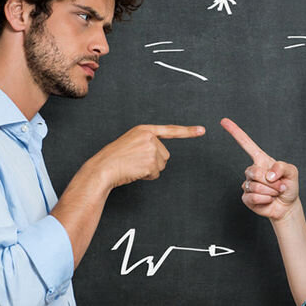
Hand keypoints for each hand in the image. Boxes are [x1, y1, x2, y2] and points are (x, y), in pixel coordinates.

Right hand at [87, 124, 204, 188]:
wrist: (103, 168)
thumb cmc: (113, 158)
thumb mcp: (130, 142)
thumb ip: (146, 143)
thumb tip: (160, 157)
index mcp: (144, 129)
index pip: (170, 130)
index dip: (188, 131)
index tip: (202, 130)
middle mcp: (149, 137)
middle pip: (165, 154)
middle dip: (153, 161)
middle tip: (135, 162)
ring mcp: (151, 149)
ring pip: (161, 164)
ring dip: (150, 169)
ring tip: (133, 166)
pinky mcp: (151, 162)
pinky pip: (156, 174)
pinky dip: (147, 176)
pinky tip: (135, 171)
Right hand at [220, 118, 299, 221]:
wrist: (287, 206)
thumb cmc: (289, 186)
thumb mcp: (292, 172)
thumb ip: (282, 167)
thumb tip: (267, 174)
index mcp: (261, 160)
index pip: (246, 144)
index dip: (235, 132)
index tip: (224, 121)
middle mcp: (252, 170)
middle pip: (253, 171)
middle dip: (269, 181)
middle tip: (280, 186)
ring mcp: (247, 184)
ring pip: (254, 186)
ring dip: (270, 191)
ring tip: (275, 193)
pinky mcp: (246, 197)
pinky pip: (252, 197)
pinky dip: (265, 200)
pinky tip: (269, 200)